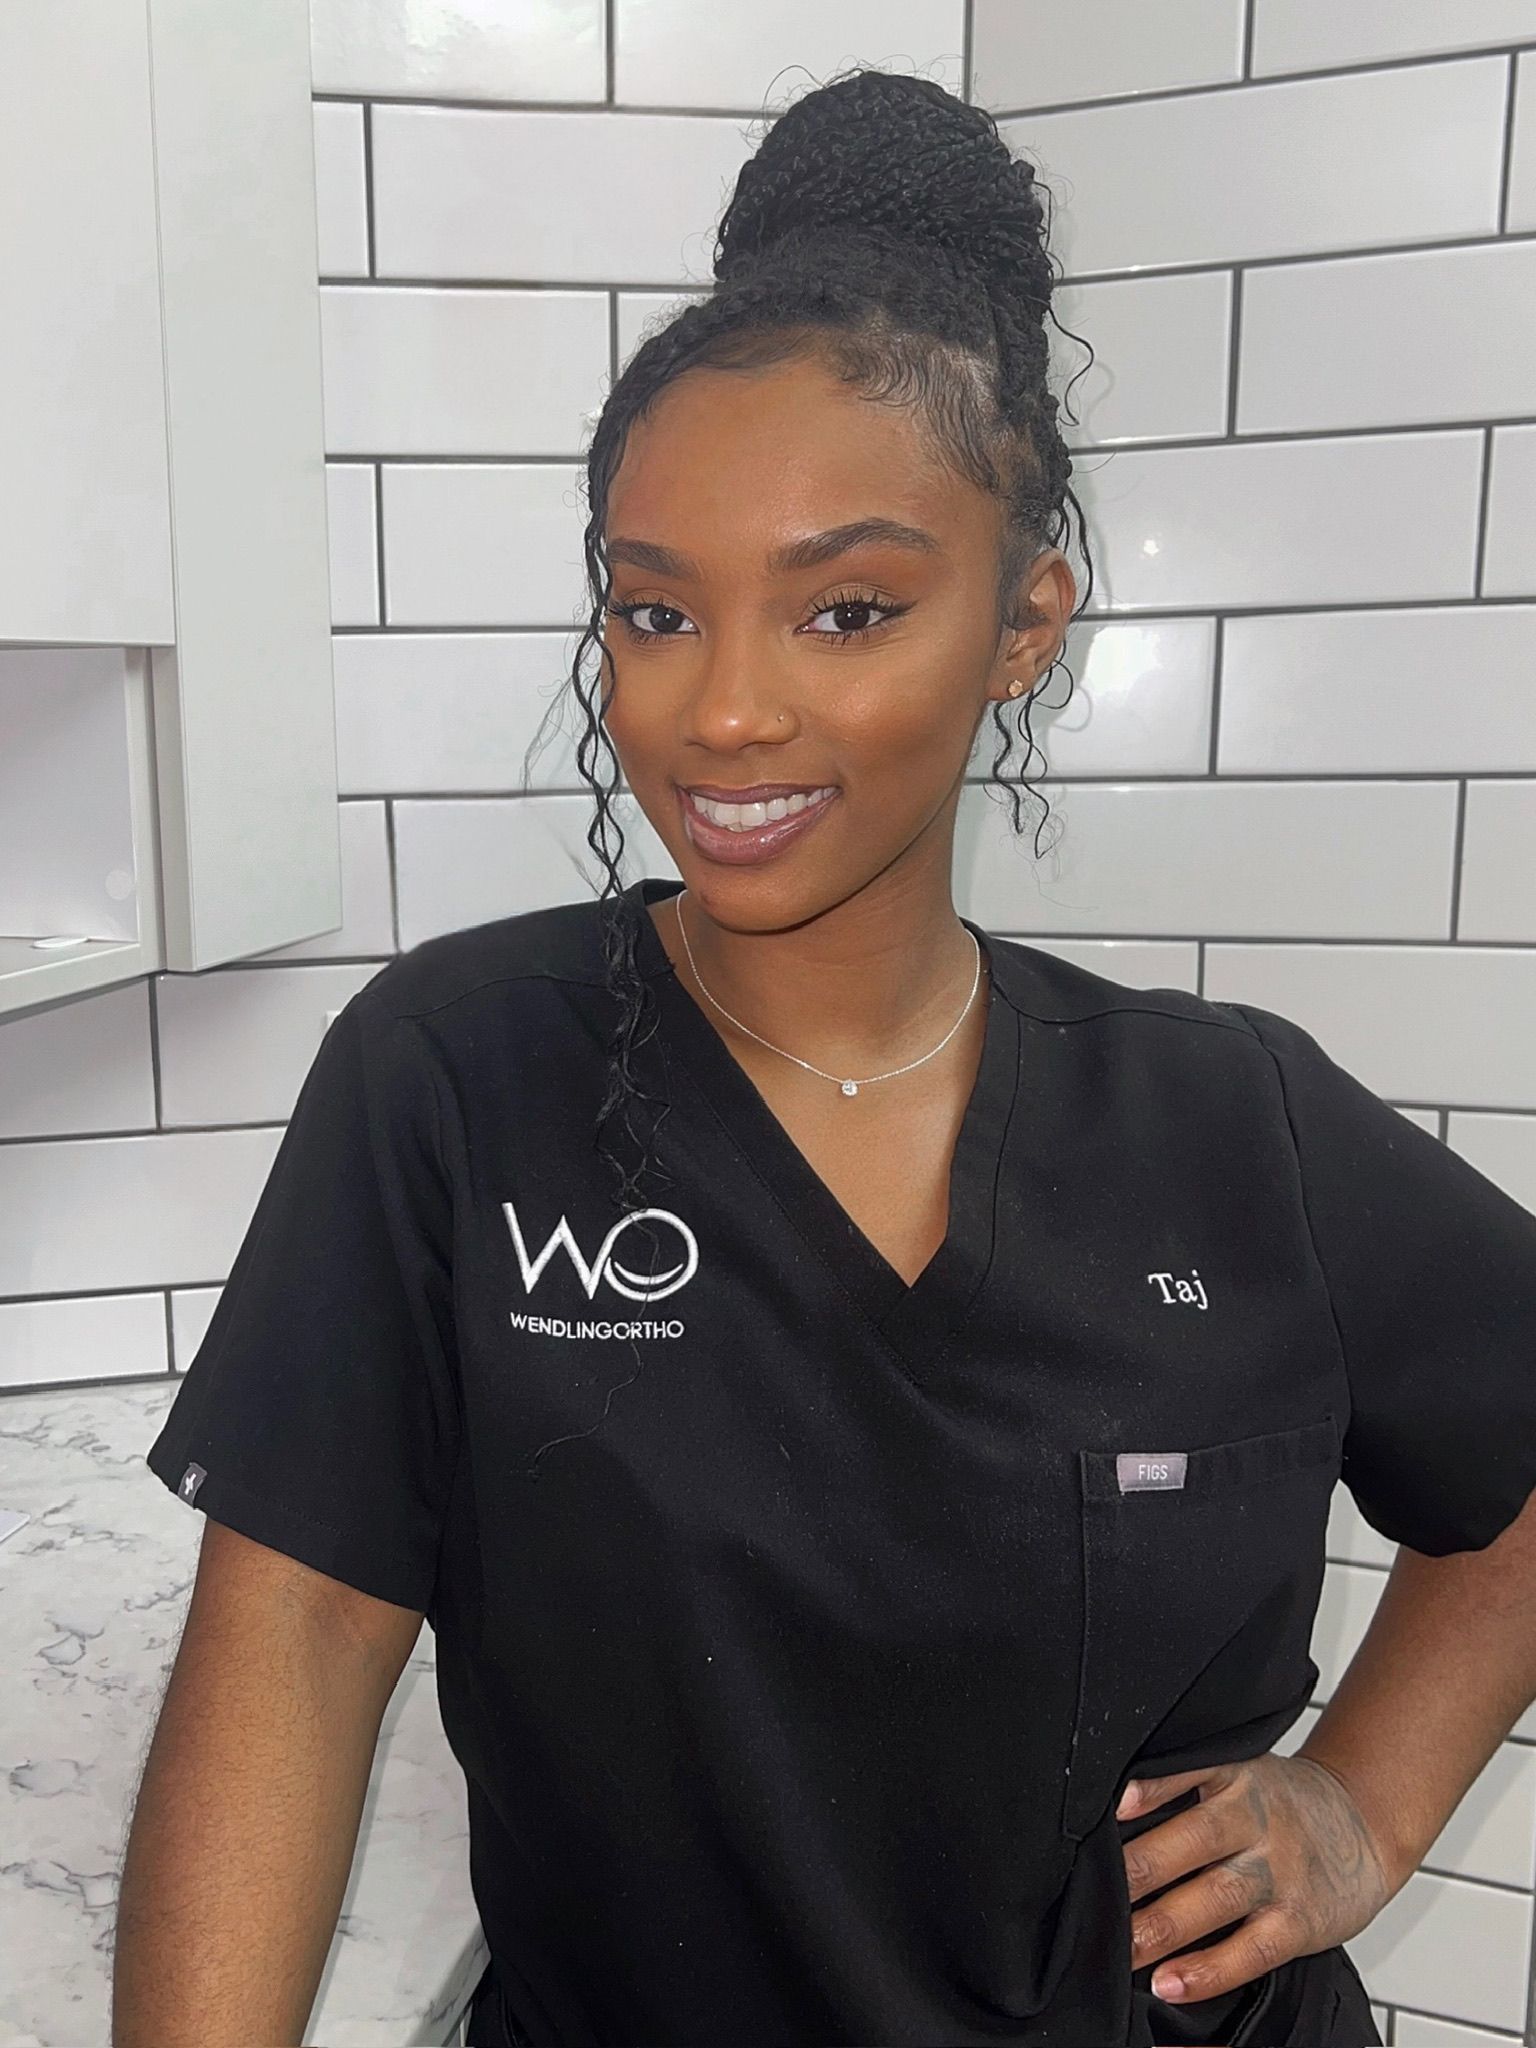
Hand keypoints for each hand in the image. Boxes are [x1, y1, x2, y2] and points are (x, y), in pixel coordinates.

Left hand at [1119, 1750, 1401, 2006]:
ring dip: (1163, 1925)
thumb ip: (1185, 1786)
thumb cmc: (1282, 1803)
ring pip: (1216, 1897)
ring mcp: (1279, 1871)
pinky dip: (1208, 1969)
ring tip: (1122, 1946)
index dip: (1152, 1788)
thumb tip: (1109, 1813)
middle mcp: (1255, 1819)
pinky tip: (1170, 1981)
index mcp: (1235, 1776)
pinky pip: (1250, 1950)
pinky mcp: (1299, 1922)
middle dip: (1140, 1869)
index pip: (1189, 1772)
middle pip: (1194, 1840)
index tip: (1115, 1804)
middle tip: (1091, 1893)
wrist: (1365, 1823)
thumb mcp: (1239, 1772)